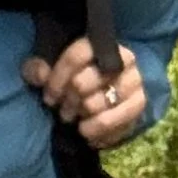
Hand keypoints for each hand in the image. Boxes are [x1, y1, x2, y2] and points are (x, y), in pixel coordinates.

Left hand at [22, 39, 147, 147]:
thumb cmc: (80, 79)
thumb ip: (38, 69)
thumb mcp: (53, 71)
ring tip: (76, 121)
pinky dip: (96, 132)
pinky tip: (88, 134)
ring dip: (80, 118)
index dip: (57, 79)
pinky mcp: (140, 103)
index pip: (76, 55)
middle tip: (64, 111)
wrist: (115, 92)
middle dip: (68, 101)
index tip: (49, 98)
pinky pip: (112, 123)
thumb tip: (40, 74)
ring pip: (95, 105)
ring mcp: (134, 81)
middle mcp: (123, 58)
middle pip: (81, 83)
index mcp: (101, 44)